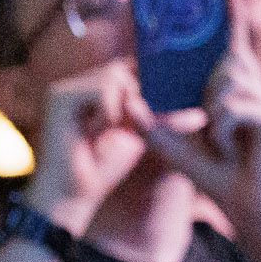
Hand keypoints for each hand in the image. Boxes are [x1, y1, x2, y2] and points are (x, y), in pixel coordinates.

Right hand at [20, 61, 152, 235]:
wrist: (72, 194)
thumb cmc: (104, 168)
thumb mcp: (142, 138)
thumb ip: (162, 122)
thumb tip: (200, 114)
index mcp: (95, 90)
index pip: (129, 68)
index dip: (145, 81)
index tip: (155, 108)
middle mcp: (79, 84)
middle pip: (124, 67)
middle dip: (137, 94)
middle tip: (129, 125)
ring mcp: (67, 87)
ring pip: (114, 74)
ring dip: (122, 104)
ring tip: (110, 129)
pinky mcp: (60, 96)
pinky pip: (102, 88)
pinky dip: (110, 110)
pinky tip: (100, 130)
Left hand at [144, 47, 260, 229]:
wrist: (249, 209)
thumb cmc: (216, 176)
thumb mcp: (173, 147)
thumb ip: (150, 123)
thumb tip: (126, 97)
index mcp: (235, 92)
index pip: (233, 46)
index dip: (234, 16)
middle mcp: (255, 91)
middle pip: (226, 62)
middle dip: (209, 87)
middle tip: (207, 123)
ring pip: (226, 83)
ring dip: (212, 114)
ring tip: (222, 143)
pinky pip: (232, 109)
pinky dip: (222, 131)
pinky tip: (231, 149)